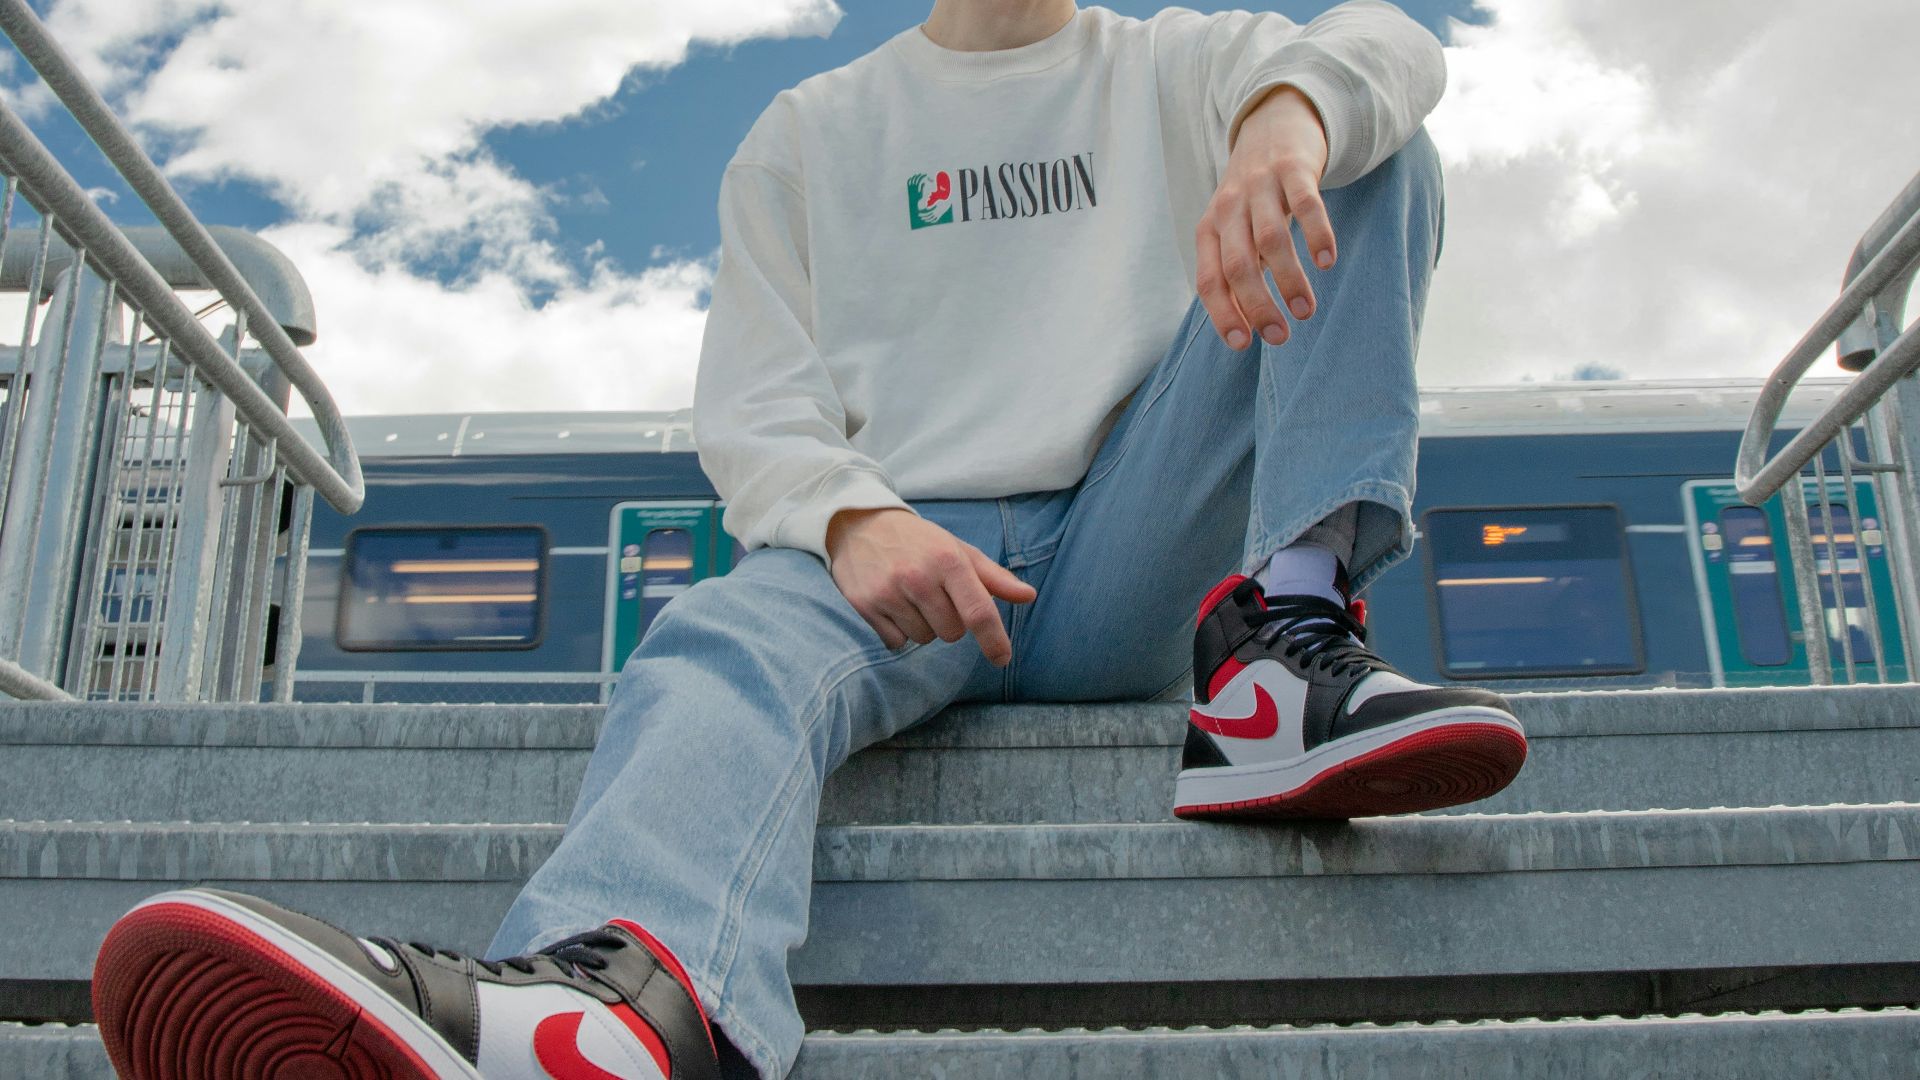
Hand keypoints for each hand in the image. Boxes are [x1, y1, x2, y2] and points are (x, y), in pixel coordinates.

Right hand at [825, 507, 1036, 665]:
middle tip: (934, 595)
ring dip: (923, 625)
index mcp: (948, 559)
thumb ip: (993, 577)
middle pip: (952, 633)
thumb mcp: (957, 550)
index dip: (994, 640)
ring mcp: (889, 592)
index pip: (978, 611)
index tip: (1002, 658)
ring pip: (924, 639)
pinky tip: (891, 604)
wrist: (859, 524)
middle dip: (949, 621)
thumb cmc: (918, 541)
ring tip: (910, 596)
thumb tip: (1028, 596)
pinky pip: (897, 642)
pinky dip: (898, 631)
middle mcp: (918, 576)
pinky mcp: (865, 605)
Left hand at [1195, 85, 1333, 350]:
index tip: (1243, 344)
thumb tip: (1246, 328)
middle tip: (1281, 337)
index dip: (1222, 313)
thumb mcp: (1233, 230)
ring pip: (1272, 240)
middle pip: (1238, 266)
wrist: (1273, 125)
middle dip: (1258, 307)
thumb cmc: (1252, 195)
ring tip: (1306, 311)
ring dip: (1289, 280)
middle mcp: (1229, 208)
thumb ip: (1236, 273)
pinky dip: (1316, 234)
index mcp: (1210, 229)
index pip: (1208, 279)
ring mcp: (1260, 186)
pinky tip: (1326, 261)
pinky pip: (1305, 204)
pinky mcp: (1293, 168)